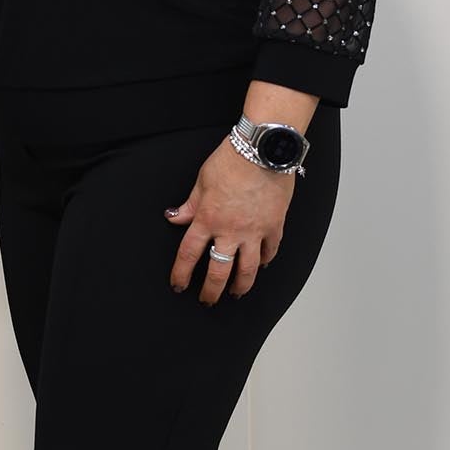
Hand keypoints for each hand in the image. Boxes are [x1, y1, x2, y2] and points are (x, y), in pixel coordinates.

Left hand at [164, 138, 294, 303]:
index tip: (179, 285)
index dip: (181, 274)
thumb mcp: (202, 180)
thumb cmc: (232, 160)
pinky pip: (270, 251)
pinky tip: (261, 265)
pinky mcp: (274, 226)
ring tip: (236, 293)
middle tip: (208, 300)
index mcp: (207, 219)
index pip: (189, 254)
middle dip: (211, 291)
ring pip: (247, 270)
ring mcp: (254, 231)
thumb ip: (190, 204)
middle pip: (219, 271)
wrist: (263, 150)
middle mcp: (230, 231)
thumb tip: (175, 217)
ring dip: (241, 285)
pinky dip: (265, 260)